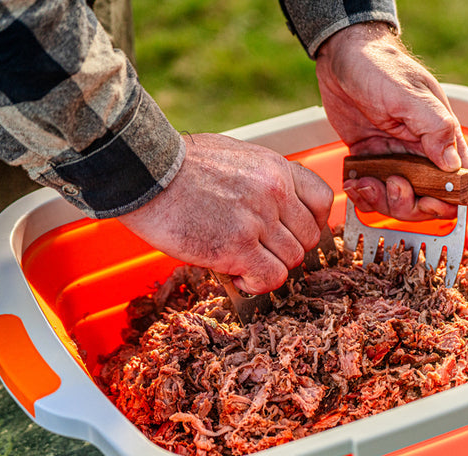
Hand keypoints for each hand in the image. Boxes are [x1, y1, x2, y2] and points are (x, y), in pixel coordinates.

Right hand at [117, 133, 332, 294]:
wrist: (145, 172)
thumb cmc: (179, 166)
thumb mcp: (235, 158)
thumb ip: (261, 181)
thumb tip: (273, 209)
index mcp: (276, 168)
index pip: (322, 200)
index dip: (312, 223)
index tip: (294, 233)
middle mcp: (274, 193)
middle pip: (309, 237)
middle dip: (286, 250)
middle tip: (260, 252)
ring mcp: (258, 220)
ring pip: (291, 261)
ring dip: (268, 267)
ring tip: (241, 262)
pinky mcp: (237, 247)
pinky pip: (271, 278)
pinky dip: (257, 284)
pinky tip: (237, 276)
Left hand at [315, 22, 467, 220]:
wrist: (342, 57)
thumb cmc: (379, 66)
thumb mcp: (408, 95)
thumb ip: (434, 127)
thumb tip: (453, 165)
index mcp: (443, 136)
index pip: (465, 181)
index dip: (453, 200)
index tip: (430, 199)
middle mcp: (423, 152)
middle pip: (431, 202)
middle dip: (411, 205)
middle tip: (393, 186)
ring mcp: (397, 159)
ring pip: (400, 202)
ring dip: (384, 202)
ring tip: (366, 183)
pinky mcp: (372, 161)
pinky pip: (373, 192)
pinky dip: (364, 196)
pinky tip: (354, 182)